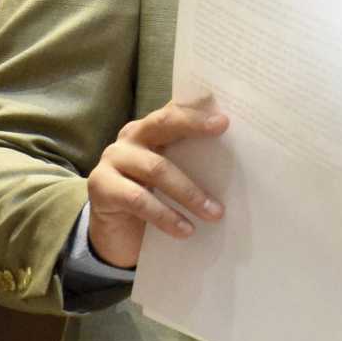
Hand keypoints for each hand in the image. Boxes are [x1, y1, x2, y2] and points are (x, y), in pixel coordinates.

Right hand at [84, 99, 227, 268]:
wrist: (118, 235)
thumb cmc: (157, 199)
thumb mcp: (178, 177)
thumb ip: (196, 161)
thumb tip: (241, 159)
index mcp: (152, 128)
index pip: (176, 109)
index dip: (199, 105)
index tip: (226, 105)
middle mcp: (132, 136)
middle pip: (163, 123)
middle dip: (193, 123)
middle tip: (222, 126)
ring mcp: (113, 159)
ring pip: (157, 168)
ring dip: (190, 192)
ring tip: (215, 213)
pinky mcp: (100, 186)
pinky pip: (138, 199)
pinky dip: (165, 215)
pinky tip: (185, 229)